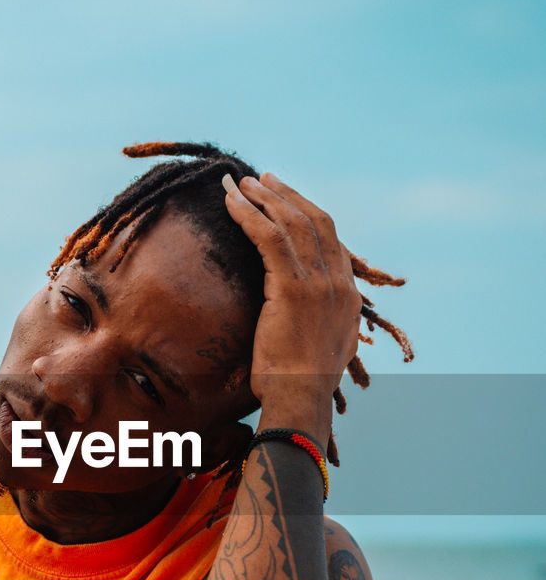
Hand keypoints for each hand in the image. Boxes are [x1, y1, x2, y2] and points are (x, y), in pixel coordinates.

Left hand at [223, 172, 360, 438]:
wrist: (301, 400)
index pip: (331, 239)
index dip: (307, 212)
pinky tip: (232, 203)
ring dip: (264, 198)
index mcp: (348, 297)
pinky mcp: (293, 289)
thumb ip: (318, 324)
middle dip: (286, 195)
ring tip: (241, 184)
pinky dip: (250, 215)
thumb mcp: (321, 348)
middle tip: (261, 179)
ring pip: (292, 223)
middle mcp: (338, 284)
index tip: (285, 198)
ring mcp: (319, 284)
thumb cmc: (300, 385)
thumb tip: (304, 317)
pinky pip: (270, 238)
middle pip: (315, 221)